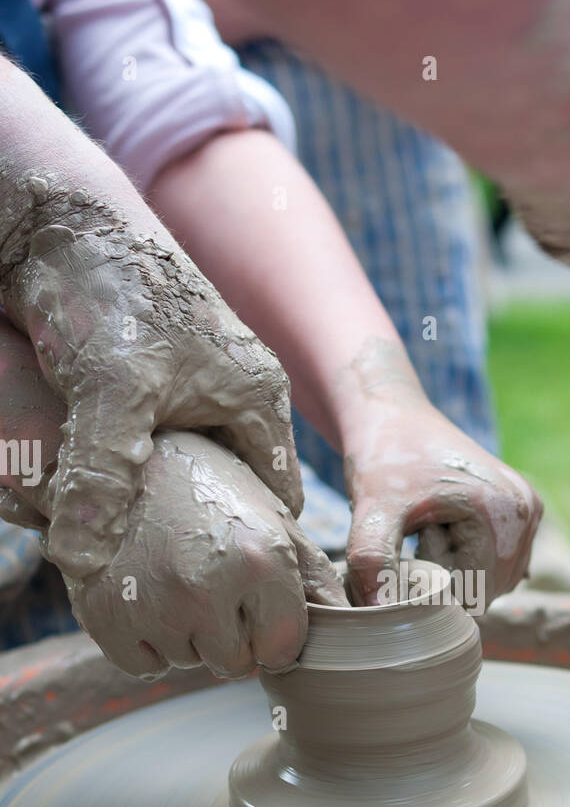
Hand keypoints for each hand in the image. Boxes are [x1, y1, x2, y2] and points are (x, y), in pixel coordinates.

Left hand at [2, 190, 304, 581]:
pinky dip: (116, 486)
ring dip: (151, 513)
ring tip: (126, 557)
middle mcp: (231, 399)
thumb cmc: (106, 288)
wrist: (52, 221)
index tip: (219, 585)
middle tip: (163, 580)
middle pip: (229, 493)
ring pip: (179, 479)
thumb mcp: (110, 389)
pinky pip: (138, 458)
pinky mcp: (137, 393)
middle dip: (198, 536)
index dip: (258, 544)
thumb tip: (83, 561)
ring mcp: (184, 397)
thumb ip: (101, 476)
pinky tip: (90, 513)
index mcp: (258, 397)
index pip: (279, 498)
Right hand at [64, 431, 346, 679]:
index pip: (282, 651)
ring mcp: (152, 607)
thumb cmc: (212, 487)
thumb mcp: (272, 519)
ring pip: (189, 663)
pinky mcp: (106, 619)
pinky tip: (147, 594)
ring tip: (176, 576)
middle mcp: (206, 589)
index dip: (273, 632)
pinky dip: (147, 642)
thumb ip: (314, 577)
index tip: (258, 604)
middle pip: (235, 665)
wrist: (123, 455)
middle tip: (212, 583)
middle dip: (230, 636)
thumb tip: (354, 625)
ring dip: (188, 635)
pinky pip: (145, 666)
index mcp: (259, 561)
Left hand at [343, 403, 541, 608]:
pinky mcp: (522, 511)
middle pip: (488, 589)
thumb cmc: (383, 460)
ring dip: (457, 569)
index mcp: (505, 513)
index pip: (475, 593)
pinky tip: (445, 528)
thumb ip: (371, 562)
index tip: (412, 542)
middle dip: (448, 578)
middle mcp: (527, 512)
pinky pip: (496, 562)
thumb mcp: (371, 511)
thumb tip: (377, 614)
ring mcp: (529, 511)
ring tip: (431, 529)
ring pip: (493, 580)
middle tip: (420, 534)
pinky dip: (468, 558)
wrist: (393, 417)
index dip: (435, 586)